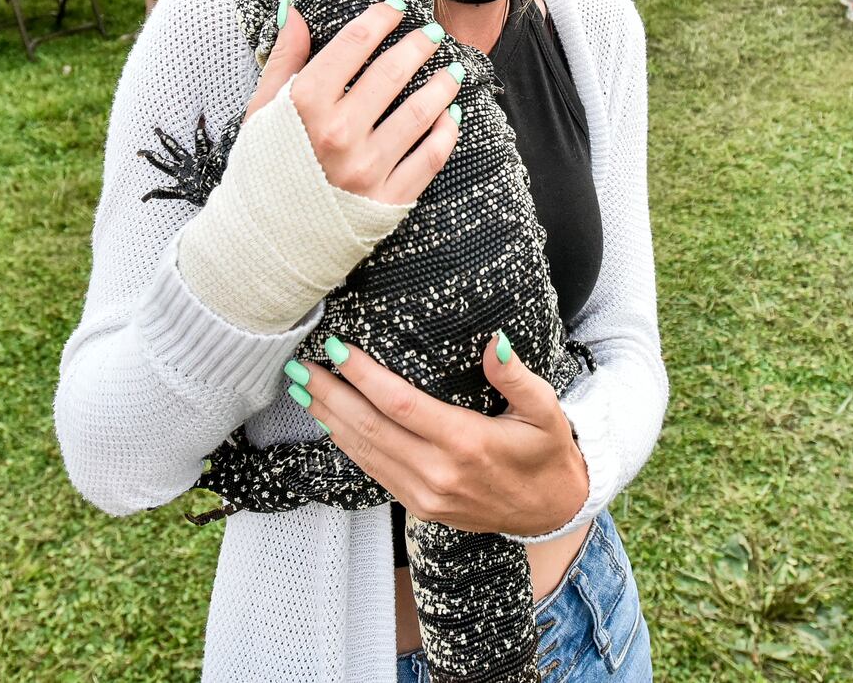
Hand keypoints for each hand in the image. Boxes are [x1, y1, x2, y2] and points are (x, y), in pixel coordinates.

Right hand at [244, 0, 460, 206]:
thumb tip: (297, 10)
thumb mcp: (262, 110)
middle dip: (418, 45)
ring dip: (442, 85)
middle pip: (391, 74)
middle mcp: (338, 134)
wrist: (263, 240)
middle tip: (433, 32)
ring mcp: (366, 169)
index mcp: (305, 105)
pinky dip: (445, 133)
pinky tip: (451, 115)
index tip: (396, 7)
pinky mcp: (387, 200)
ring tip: (453, 69)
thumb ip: (284, 59)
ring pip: (419, 113)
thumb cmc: (262, 167)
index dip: (380, 19)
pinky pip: (429, 158)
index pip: (352, 44)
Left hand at [298, 333, 588, 536]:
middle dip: (331, 395)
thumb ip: (515, 376)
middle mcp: (439, 473)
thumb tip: (494, 341)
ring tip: (303, 390)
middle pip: (370, 428)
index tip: (338, 350)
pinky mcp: (419, 507)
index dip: (364, 377)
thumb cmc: (547, 453)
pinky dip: (347, 445)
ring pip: (365, 452)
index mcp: (467, 443)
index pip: (401, 404)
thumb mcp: (545, 410)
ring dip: (329, 419)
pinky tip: (330, 423)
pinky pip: (374, 471)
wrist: (551, 510)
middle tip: (301, 367)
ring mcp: (425, 495)